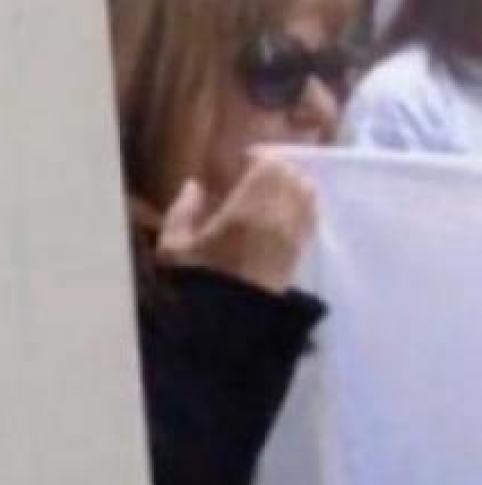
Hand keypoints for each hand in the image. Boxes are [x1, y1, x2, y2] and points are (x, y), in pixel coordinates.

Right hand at [158, 155, 316, 294]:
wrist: (227, 325)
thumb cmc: (196, 284)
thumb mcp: (173, 248)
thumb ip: (182, 211)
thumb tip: (194, 187)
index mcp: (246, 211)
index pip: (270, 166)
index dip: (258, 158)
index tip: (241, 163)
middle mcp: (277, 218)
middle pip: (293, 176)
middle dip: (276, 171)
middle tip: (254, 177)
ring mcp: (292, 236)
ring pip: (307, 194)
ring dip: (291, 187)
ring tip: (269, 194)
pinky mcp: (299, 253)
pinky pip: (310, 217)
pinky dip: (301, 207)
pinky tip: (281, 214)